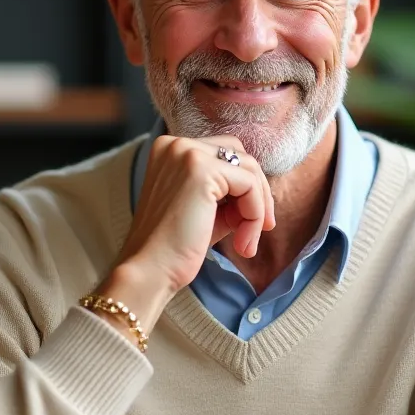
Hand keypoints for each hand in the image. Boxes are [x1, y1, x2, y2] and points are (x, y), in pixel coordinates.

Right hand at [99, 135, 275, 329]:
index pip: (226, 155)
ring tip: (246, 243)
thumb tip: (263, 194)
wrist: (150, 270)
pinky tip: (242, 243)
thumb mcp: (207, 211)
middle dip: (257, 193)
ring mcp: (188, 153)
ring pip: (249, 170)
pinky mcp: (201, 169)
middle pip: (241, 156)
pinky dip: (254, 215)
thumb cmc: (176, 247)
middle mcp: (177, 144)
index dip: (245, 189)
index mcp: (171, 149)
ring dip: (257, 209)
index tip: (251, 224)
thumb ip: (231, 195)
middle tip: (259, 230)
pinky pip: (249, 185)